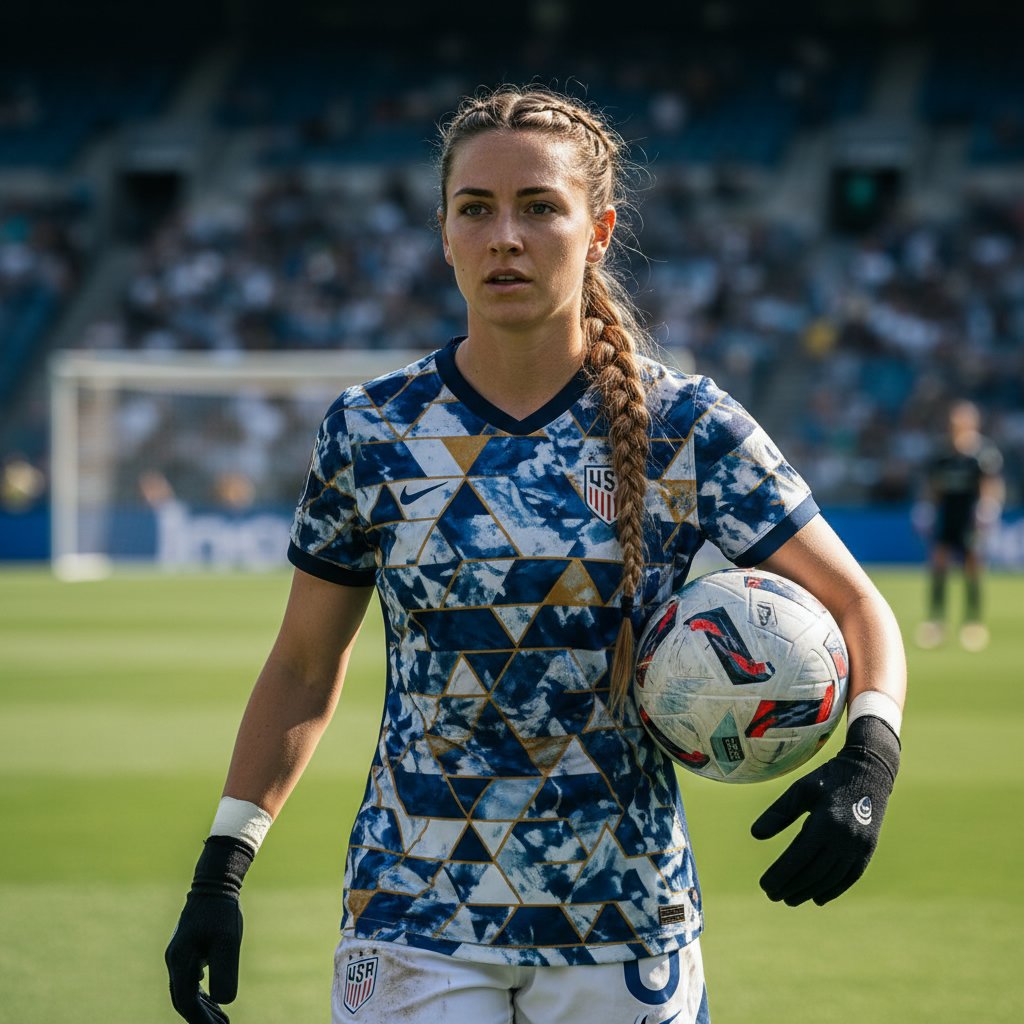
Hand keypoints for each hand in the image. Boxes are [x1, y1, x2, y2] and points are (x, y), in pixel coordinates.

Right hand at [165, 837, 253, 1022]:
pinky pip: (190, 978)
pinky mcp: (188, 948)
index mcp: (180, 961)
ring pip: (186, 990)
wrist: (215, 882)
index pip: (186, 1002)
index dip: (200, 1020)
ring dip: (202, 1007)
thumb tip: (223, 1001)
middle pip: (183, 1000)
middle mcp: (175, 960)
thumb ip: (224, 971)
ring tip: (221, 1018)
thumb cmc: (221, 911)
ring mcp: (179, 954)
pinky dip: (201, 992)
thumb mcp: (227, 941)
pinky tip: (213, 998)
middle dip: (201, 1017)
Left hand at [751, 715, 899, 905]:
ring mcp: (859, 847)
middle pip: (814, 873)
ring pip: (831, 879)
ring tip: (790, 899)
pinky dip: (833, 890)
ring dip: (809, 892)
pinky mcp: (868, 850)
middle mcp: (844, 838)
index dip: (781, 875)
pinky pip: (849, 877)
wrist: (869, 771)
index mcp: (825, 822)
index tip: (764, 885)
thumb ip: (779, 813)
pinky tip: (817, 898)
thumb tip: (755, 834)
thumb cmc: (828, 779)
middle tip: (772, 895)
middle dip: (791, 887)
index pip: (798, 858)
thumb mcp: (800, 790)